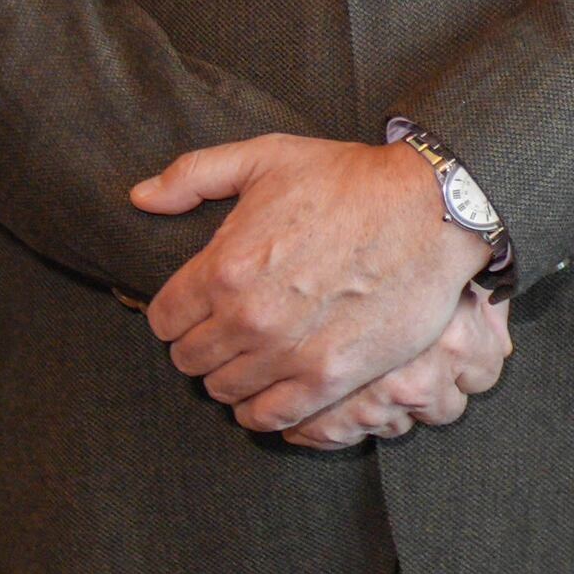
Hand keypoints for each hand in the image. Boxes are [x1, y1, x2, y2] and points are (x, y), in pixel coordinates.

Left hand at [132, 133, 493, 432]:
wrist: (432, 209)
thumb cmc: (352, 180)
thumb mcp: (266, 157)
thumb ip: (193, 175)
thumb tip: (141, 198)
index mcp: (224, 267)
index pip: (163, 319)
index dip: (176, 313)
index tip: (197, 308)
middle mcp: (248, 317)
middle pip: (190, 360)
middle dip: (201, 345)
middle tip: (226, 333)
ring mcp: (289, 353)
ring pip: (225, 391)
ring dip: (231, 378)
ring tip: (251, 360)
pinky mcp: (331, 376)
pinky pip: (271, 416)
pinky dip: (261, 411)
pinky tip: (269, 392)